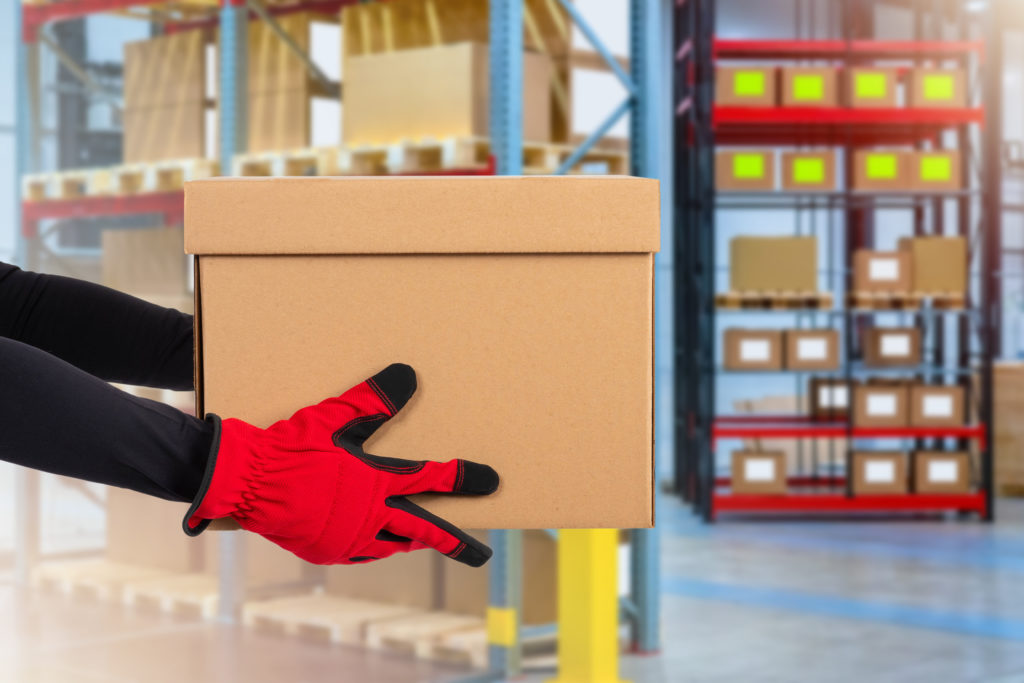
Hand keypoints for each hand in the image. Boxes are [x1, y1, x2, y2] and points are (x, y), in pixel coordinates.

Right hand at [182, 364, 497, 565]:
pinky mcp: (327, 550)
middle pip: (422, 529)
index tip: (490, 480)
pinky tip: (377, 541)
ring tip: (427, 540)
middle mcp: (368, 515)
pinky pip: (362, 551)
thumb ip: (373, 399)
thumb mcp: (333, 417)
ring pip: (393, 542)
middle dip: (455, 541)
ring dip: (412, 539)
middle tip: (481, 553)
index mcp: (374, 482)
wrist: (243, 482)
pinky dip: (376, 544)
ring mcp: (348, 537)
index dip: (462, 478)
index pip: (430, 478)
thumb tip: (408, 375)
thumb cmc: (289, 447)